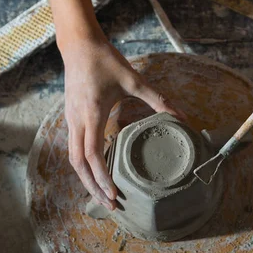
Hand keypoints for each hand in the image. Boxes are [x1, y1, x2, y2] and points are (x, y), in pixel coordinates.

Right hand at [62, 42, 184, 209]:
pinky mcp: (70, 119)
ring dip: (87, 180)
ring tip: (104, 197)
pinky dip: (84, 167)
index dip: (102, 177)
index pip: (92, 154)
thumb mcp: (134, 80)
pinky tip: (97, 175)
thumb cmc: (106, 61)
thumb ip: (158, 100)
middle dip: (93, 188)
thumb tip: (182, 117)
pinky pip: (74, 150)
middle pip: (79, 165)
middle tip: (111, 206)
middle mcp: (76, 121)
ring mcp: (70, 121)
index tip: (114, 193)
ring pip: (73, 160)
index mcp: (92, 113)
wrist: (78, 45)